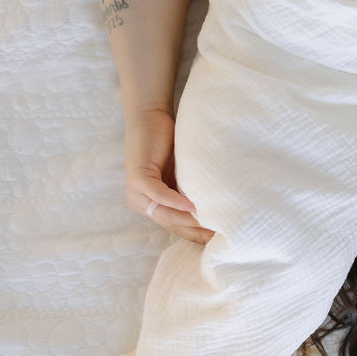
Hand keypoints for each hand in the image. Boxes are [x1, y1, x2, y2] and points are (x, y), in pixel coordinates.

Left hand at [124, 108, 213, 244]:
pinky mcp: (137, 179)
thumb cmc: (168, 142)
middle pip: (171, 224)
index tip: (219, 238)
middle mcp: (142, 202)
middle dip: (195, 231)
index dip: (196, 234)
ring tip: (211, 224)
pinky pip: (159, 195)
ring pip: (164, 214)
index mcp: (153, 203)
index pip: (176, 226)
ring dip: (187, 220)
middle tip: (219, 236)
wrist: (150, 117)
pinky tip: (193, 206)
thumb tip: (215, 209)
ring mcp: (137, 192)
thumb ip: (189, 190)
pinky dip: (176, 202)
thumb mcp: (182, 172)